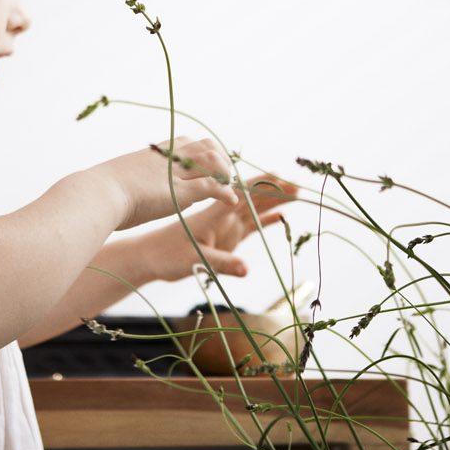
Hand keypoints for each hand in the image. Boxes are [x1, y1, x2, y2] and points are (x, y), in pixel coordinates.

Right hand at [94, 137, 239, 230]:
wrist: (96, 195)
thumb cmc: (104, 192)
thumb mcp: (128, 179)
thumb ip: (144, 180)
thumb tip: (145, 187)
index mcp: (156, 151)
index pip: (190, 142)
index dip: (206, 153)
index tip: (212, 167)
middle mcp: (169, 157)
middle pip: (207, 146)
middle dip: (221, 161)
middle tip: (225, 178)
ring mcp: (176, 173)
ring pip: (214, 163)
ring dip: (226, 175)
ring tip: (229, 189)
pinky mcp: (180, 191)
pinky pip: (212, 187)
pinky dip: (225, 193)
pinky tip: (231, 202)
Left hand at [136, 175, 297, 283]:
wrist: (151, 256)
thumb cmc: (168, 255)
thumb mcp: (195, 260)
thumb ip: (222, 263)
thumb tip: (247, 269)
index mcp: (215, 214)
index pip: (242, 194)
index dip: (263, 186)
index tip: (282, 180)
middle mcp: (223, 215)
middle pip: (254, 198)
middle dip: (275, 191)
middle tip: (298, 185)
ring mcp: (226, 225)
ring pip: (255, 209)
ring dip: (274, 201)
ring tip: (296, 194)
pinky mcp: (226, 236)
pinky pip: (251, 225)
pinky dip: (266, 220)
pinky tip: (281, 217)